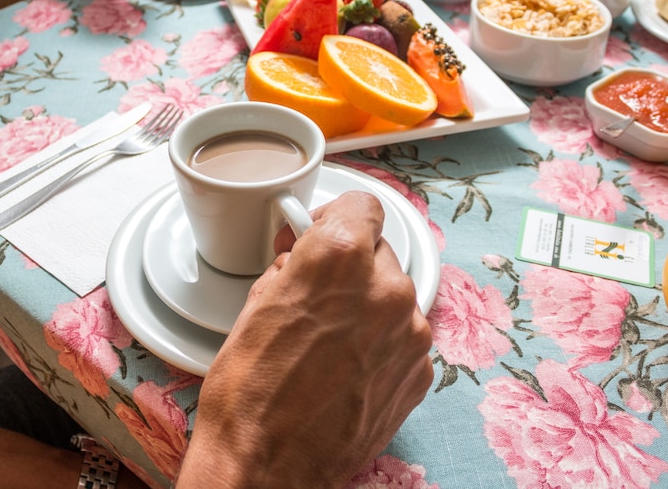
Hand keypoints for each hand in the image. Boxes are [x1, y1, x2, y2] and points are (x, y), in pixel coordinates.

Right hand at [177, 191, 433, 487]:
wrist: (266, 465)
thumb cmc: (248, 391)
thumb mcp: (256, 304)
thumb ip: (294, 266)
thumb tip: (305, 256)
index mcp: (341, 258)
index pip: (362, 204)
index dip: (336, 216)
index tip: (322, 230)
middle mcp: (385, 288)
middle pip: (378, 251)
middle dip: (349, 266)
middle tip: (315, 293)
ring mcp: (409, 333)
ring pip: (392, 295)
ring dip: (366, 306)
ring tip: (328, 339)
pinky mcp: (419, 372)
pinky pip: (403, 337)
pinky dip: (380, 343)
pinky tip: (345, 366)